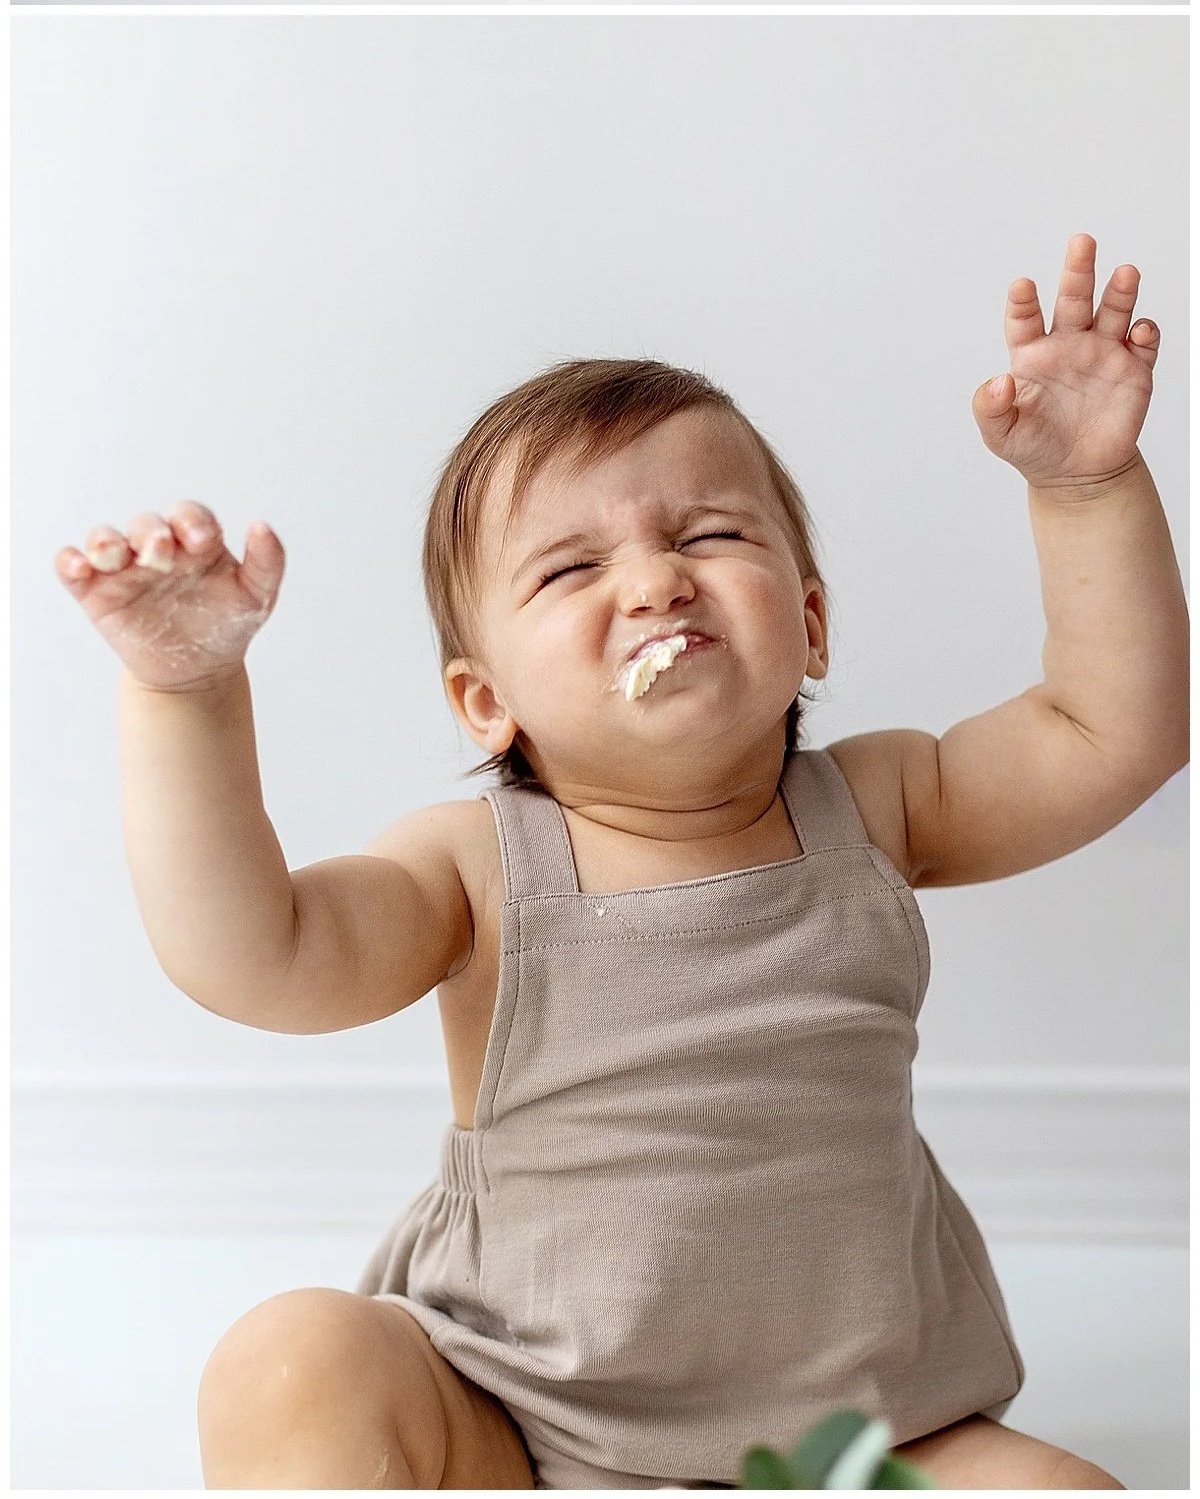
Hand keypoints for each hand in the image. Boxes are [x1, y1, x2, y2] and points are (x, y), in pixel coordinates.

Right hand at [54, 502, 285, 690]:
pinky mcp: (95, 592)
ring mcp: (125, 569)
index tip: (202, 540)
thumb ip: (267, 562)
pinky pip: (73, 569)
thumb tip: (262, 526)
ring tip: (114, 554)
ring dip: (105, 541)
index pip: (189, 516)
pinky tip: (77, 567)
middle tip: (160, 550)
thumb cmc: (226, 625)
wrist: (198, 672)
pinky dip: (68, 562)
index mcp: (195, 541)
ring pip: (105, 540)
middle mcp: (158, 548)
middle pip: (147, 525)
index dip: (192, 521)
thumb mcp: (256, 597)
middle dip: (152, 533)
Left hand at [971, 233, 1160, 490]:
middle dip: (1078, 271)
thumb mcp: (1000, 435)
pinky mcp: (1133, 370)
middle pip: (1073, 299)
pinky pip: (1143, 343)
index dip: (1023, 301)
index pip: (1025, 319)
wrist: (1076, 474)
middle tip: (1082, 242)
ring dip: (1120, 292)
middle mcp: (1068, 345)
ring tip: (1125, 272)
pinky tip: (1138, 332)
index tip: (1022, 285)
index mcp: (1032, 355)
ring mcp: (1103, 353)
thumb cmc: (1034, 448)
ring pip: (1113, 311)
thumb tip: (998, 382)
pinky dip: (1144, 333)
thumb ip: (990, 408)